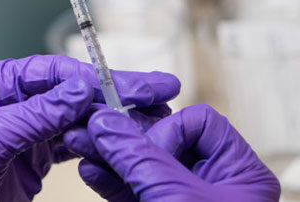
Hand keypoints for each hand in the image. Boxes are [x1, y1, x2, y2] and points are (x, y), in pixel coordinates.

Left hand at [0, 55, 179, 200]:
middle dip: (116, 93)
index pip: (56, 72)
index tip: (135, 82)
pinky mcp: (31, 157)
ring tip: (152, 120)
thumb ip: (35, 114)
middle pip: (73, 92)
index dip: (98, 76)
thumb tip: (79, 89)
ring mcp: (24, 130)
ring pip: (76, 119)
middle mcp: (13, 101)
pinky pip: (69, 145)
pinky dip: (94, 145)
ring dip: (112, 119)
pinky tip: (118, 142)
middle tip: (161, 92)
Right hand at [78, 103, 280, 201]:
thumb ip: (138, 159)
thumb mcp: (173, 197)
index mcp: (238, 173)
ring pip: (143, 167)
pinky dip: (111, 182)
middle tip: (91, 125)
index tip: (147, 145)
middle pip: (162, 141)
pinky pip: (134, 191)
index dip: (168, 128)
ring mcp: (185, 199)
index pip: (200, 123)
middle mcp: (213, 183)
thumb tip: (106, 123)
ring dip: (109, 157)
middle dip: (123, 137)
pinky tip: (90, 171)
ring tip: (78, 144)